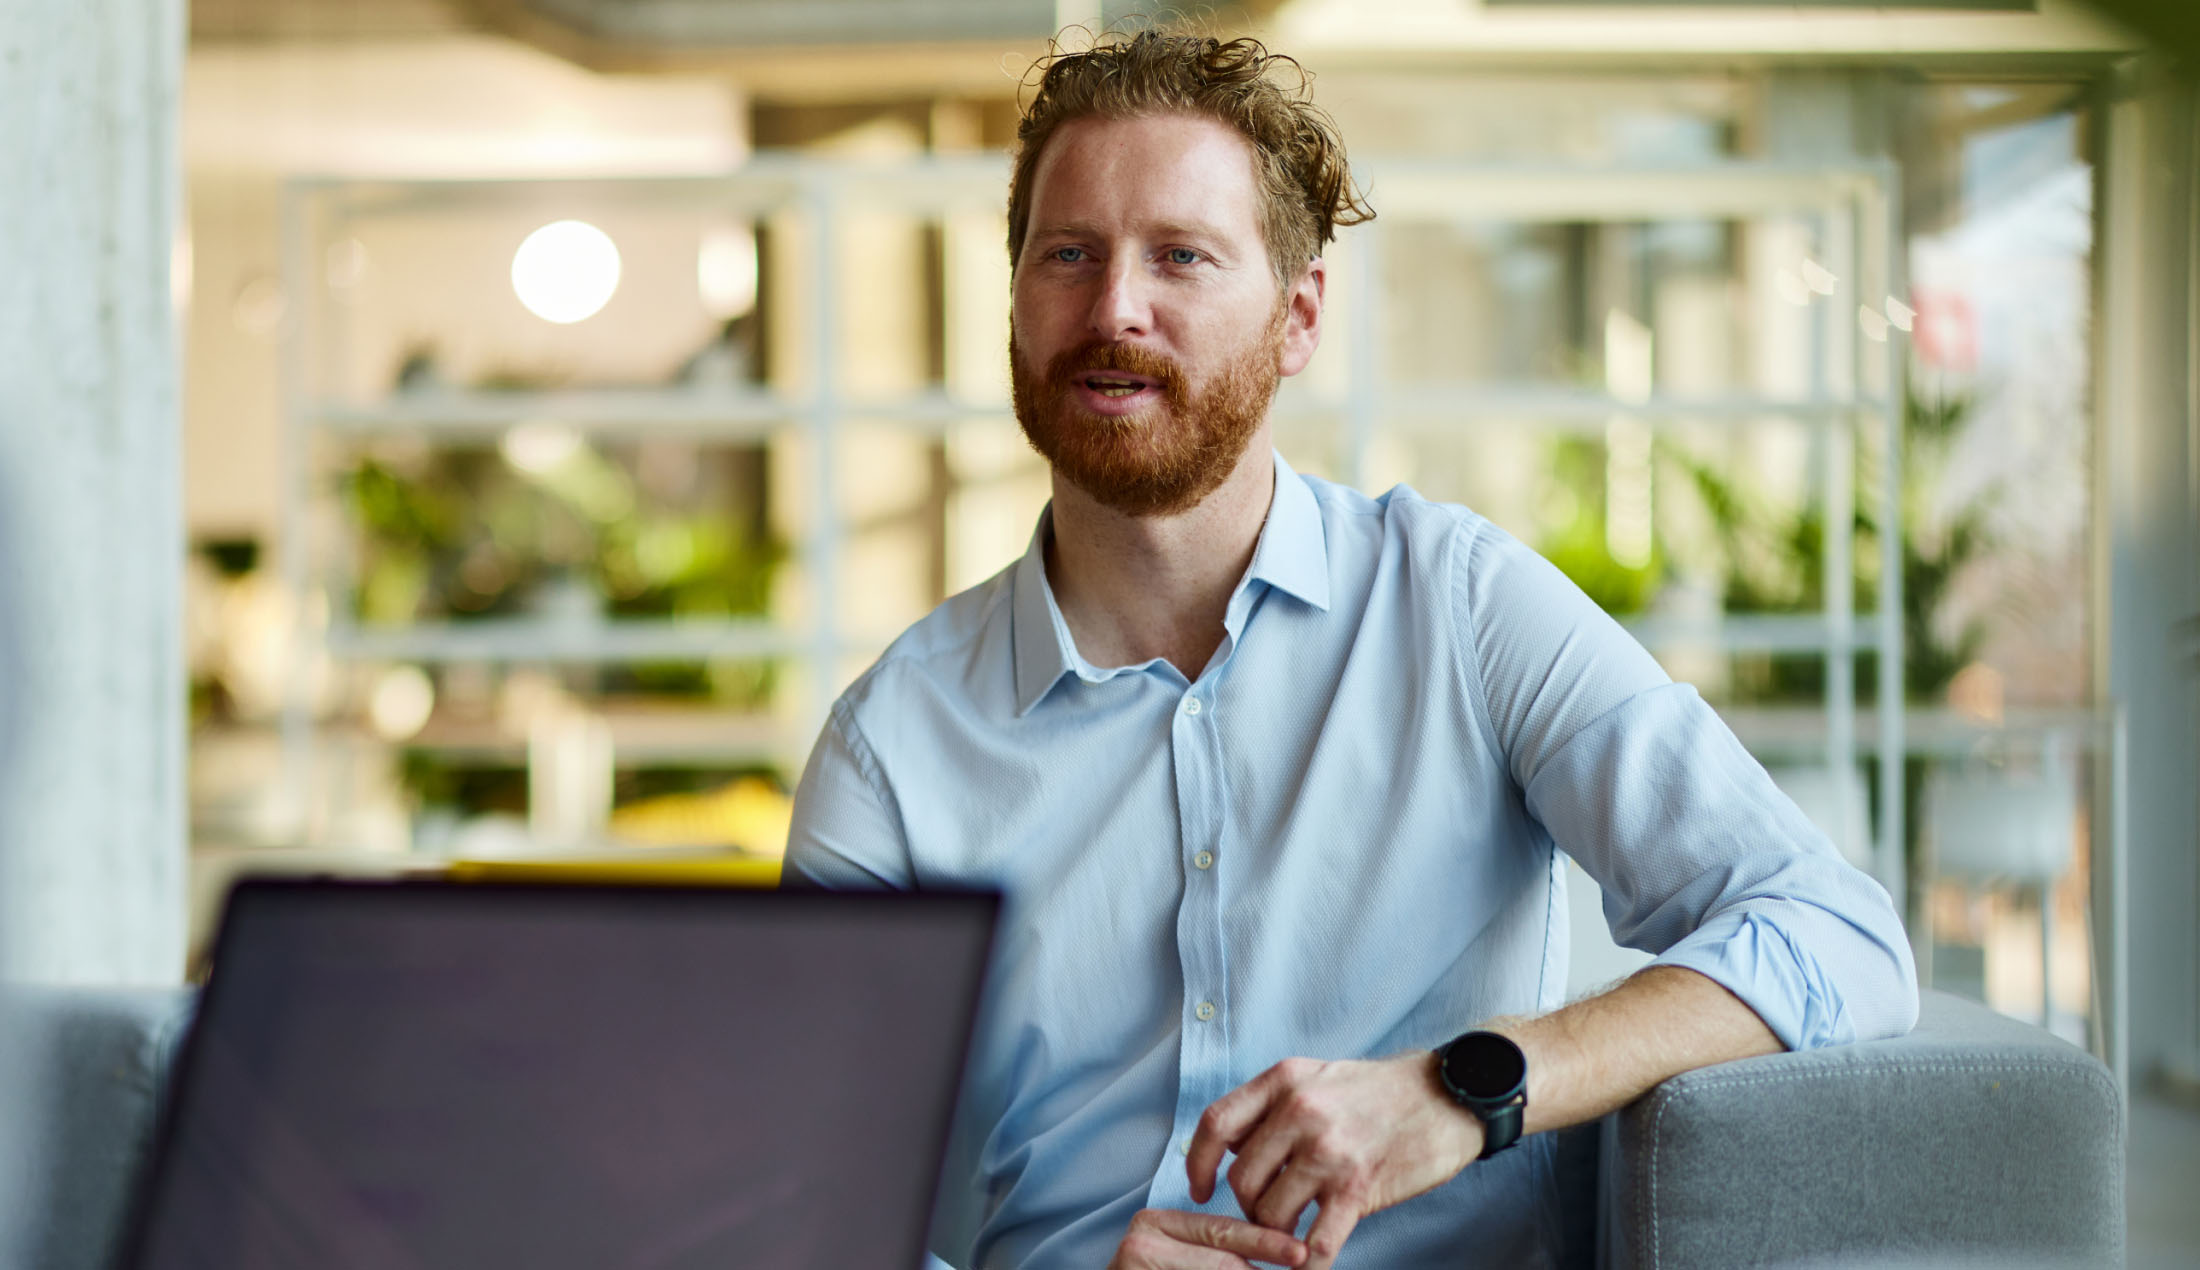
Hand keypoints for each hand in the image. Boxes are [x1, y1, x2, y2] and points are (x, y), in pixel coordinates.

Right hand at [1106, 1207, 1307, 1268]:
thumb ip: (1218, 1255)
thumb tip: (1286, 1253)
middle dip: (1264, 1268)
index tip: (1304, 1253)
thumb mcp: (1181, 1260)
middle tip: (1304, 1264)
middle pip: (1224, 1261)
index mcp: (1157, 1221)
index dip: (1268, 1242)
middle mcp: (1142, 1238)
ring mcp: (1134, 1262)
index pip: (1224, 1229)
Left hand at [1185, 1054, 1482, 1267]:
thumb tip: (1231, 1144)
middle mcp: (1300, 1112)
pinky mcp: (1358, 1188)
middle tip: (1269, 1212)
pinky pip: (1316, 1242)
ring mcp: (1328, 1152)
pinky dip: (1310, 1261)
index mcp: (1284, 1081)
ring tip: (1295, 1229)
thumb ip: (1273, 1104)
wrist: (1447, 1096)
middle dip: (1248, 1207)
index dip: (1197, 1163)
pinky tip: (1313, 1260)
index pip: (1215, 1124)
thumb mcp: (1316, 1076)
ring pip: (1270, 1214)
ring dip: (1277, 1233)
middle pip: (1242, 1179)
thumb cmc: (1379, 1091)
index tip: (1200, 1190)